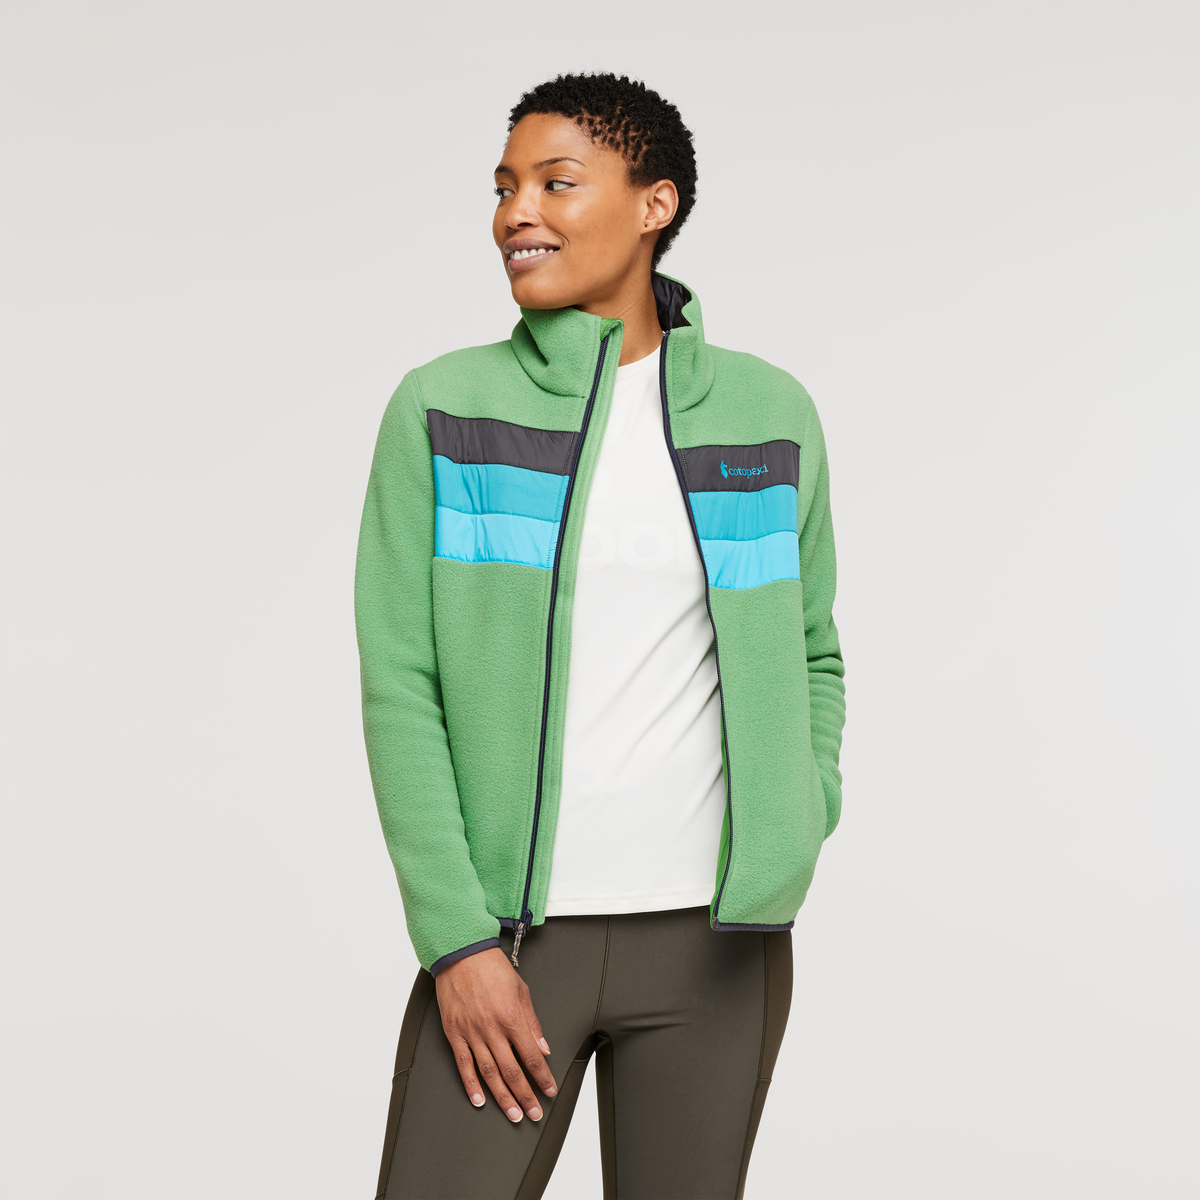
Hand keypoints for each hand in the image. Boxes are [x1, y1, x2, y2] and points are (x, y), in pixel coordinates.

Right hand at [435, 946, 556, 1121]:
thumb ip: (532, 1022)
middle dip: (525, 1095)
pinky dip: (471, 1085)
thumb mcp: (521, 990)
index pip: (532, 1056)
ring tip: (513, 1114)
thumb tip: (543, 1048)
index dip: (542, 1077)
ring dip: (502, 1097)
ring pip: (489, 1073)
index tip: (549, 1090)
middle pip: (512, 1071)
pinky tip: (479, 1100)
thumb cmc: (492, 968)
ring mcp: (472, 1033)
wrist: (462, 954)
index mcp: (512, 1018)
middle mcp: (492, 1029)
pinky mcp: (454, 1033)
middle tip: (534, 1113)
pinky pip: (463, 1064)